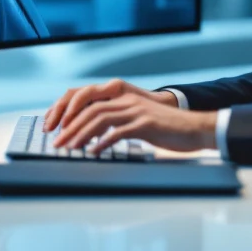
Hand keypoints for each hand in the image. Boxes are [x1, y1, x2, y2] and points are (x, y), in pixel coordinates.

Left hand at [45, 79, 215, 152]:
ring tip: (70, 148)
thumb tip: (95, 138)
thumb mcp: (139, 122)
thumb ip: (118, 124)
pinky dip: (102, 142)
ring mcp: (136, 111)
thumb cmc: (167, 129)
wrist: (195, 128)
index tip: (56, 129)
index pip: (89, 101)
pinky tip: (94, 152)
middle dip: (69, 127)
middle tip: (57, 143)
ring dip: (81, 134)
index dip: (70, 113)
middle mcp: (127, 101)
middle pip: (90, 110)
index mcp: (123, 98)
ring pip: (99, 118)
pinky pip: (118, 132)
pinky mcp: (145, 123)